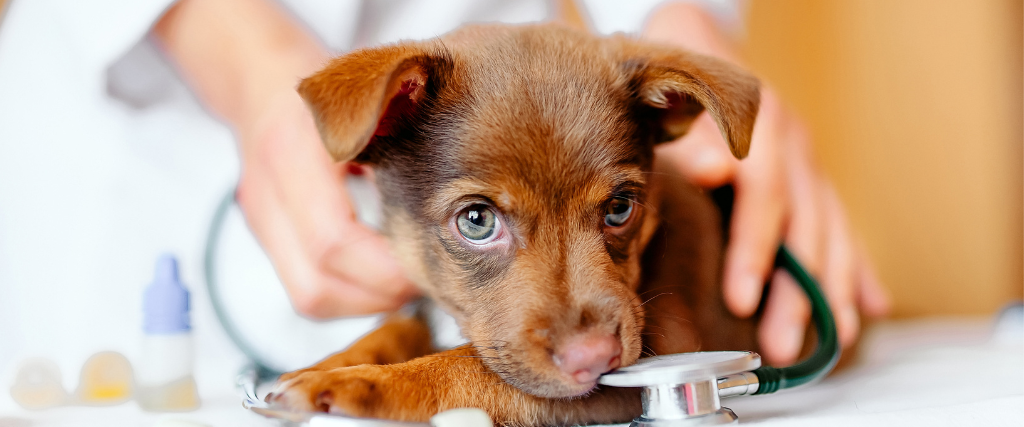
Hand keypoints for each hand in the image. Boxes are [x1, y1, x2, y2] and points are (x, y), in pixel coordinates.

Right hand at [154, 0, 418, 317]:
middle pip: (318, 283)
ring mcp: (262, 220)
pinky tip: (382, 276)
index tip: (431, 265)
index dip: (386, 268)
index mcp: (294, 154)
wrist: (259, 83)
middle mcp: (268, 194)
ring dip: (367, 301)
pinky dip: (350, 294)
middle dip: (383, 294)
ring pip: (310, 297)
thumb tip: (455, 195)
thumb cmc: (326, 87)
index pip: (332, 241)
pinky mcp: (266, 236)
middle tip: (429, 280)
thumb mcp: (366, 96)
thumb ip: (401, 132)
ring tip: (409, 281)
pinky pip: (306, 289)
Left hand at [645, 3, 888, 364]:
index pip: (765, 198)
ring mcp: (810, 165)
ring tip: (835, 341)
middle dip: (796, 292)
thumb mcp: (678, 85)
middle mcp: (795, 149)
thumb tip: (715, 171)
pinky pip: (843, 226)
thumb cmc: (681, 70)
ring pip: (831, 233)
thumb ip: (695, 131)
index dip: (755, 250)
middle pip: (804, 228)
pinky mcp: (814, 178)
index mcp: (764, 129)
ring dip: (833, 292)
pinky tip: (871, 305)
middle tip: (782, 343)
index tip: (741, 296)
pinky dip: (859, 267)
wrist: (703, 38)